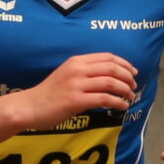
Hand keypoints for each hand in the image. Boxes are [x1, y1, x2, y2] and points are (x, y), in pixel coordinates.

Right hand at [18, 53, 138, 126]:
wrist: (30, 106)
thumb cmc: (48, 93)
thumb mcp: (66, 74)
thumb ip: (84, 72)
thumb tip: (107, 77)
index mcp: (76, 61)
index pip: (107, 57)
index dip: (124, 63)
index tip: (133, 72)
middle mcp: (77, 70)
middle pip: (111, 68)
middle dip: (127, 77)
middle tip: (133, 86)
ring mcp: (76, 85)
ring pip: (110, 83)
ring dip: (124, 90)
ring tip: (130, 97)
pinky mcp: (76, 100)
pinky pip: (104, 99)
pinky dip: (117, 102)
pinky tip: (122, 106)